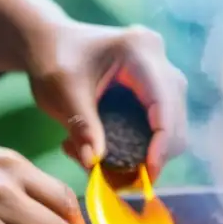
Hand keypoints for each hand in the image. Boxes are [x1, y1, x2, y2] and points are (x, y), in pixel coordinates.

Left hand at [27, 22, 188, 180]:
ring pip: (172, 127)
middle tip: (120, 180)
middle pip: (174, 120)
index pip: (164, 105)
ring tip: (106, 163)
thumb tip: (94, 164)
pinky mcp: (156, 90)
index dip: (161, 144)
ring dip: (147, 153)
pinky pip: (161, 126)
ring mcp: (161, 75)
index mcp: (140, 52)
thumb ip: (81, 127)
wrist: (48, 43)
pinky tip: (111, 150)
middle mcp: (159, 61)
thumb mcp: (62, 93)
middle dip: (153, 155)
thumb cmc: (53, 59)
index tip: (146, 175)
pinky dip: (141, 146)